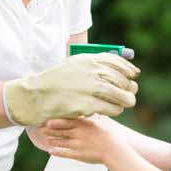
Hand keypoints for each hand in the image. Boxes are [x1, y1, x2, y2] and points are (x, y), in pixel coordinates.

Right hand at [4, 53, 138, 125]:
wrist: (36, 95)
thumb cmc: (55, 82)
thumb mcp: (73, 66)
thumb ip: (93, 65)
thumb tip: (118, 70)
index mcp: (88, 60)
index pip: (117, 62)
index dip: (128, 69)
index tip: (134, 75)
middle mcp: (91, 71)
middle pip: (121, 79)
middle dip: (129, 87)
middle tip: (130, 93)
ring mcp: (89, 88)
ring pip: (120, 94)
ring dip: (127, 100)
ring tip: (126, 103)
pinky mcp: (87, 104)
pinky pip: (111, 108)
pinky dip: (116, 110)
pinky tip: (113, 110)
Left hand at [36, 115, 123, 163]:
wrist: (114, 150)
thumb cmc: (108, 135)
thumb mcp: (100, 122)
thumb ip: (92, 116)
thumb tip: (91, 109)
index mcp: (83, 125)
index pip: (65, 121)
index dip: (55, 121)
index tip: (46, 120)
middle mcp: (78, 133)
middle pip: (60, 131)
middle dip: (49, 130)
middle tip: (40, 129)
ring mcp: (77, 144)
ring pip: (60, 142)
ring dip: (51, 141)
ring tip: (45, 139)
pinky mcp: (78, 154)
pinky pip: (65, 153)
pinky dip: (57, 152)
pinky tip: (50, 151)